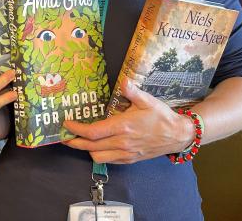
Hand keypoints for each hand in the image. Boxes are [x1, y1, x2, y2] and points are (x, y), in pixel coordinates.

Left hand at [63, 78, 193, 163]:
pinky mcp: (130, 159)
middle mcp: (122, 143)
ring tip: (78, 140)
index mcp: (123, 127)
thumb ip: (132, 91)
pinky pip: (109, 161)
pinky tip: (95, 146)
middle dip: (74, 142)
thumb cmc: (161, 116)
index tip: (67, 124)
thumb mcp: (147, 100)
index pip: (94, 132)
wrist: (178, 135)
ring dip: (86, 149)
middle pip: (91, 146)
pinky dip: (98, 155)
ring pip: (98, 157)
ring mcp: (126, 153)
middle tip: (63, 136)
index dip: (77, 129)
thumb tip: (123, 80)